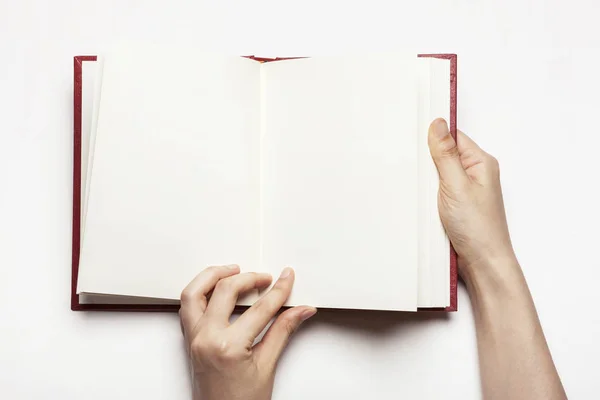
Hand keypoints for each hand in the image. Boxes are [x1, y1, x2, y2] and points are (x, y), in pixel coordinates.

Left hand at [179, 265, 316, 399]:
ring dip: (213, 276)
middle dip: (248, 278)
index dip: (278, 290)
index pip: (260, 308)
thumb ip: (283, 332)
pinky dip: (199, 292)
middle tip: (266, 278)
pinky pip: (187, 307)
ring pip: (194, 293)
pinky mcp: (188, 341)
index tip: (287, 279)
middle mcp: (206, 338)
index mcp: (228, 346)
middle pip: (225, 290)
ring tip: (233, 271)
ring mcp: (193, 338)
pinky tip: (214, 289)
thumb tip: (300, 311)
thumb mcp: (267, 367)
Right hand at [427, 118, 517, 282]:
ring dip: (426, 180)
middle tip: (413, 164)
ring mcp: (464, 191)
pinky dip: (427, 194)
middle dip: (427, 160)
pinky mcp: (455, 205)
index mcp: (480, 163)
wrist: (482, 263)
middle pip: (443, 154)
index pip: (453, 137)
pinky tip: (421, 199)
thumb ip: (446, 154)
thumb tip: (438, 125)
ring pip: (437, 174)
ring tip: (418, 186)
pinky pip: (436, 191)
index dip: (433, 136)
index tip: (413, 135)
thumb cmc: (478, 228)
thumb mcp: (456, 185)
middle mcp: (474, 174)